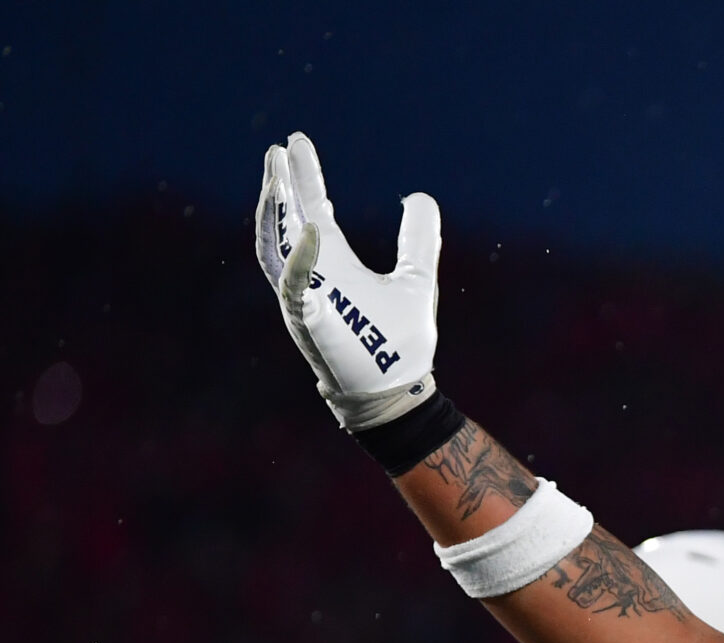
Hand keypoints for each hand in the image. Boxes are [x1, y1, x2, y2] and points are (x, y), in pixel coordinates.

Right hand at [253, 133, 442, 430]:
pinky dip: (299, 257)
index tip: (295, 144)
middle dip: (282, 184)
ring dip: (276, 210)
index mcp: (335, 261)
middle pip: (288, 218)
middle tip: (278, 148)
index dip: (304, 177)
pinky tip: (310, 229)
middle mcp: (313, 272)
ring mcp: (305, 295)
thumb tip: (420, 196)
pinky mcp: (307, 319)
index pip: (312, 209)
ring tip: (278, 175)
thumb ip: (418, 239)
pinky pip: (294, 284)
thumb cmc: (401, 342)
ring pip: (277, 244)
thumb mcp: (416, 278)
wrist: (398, 391)